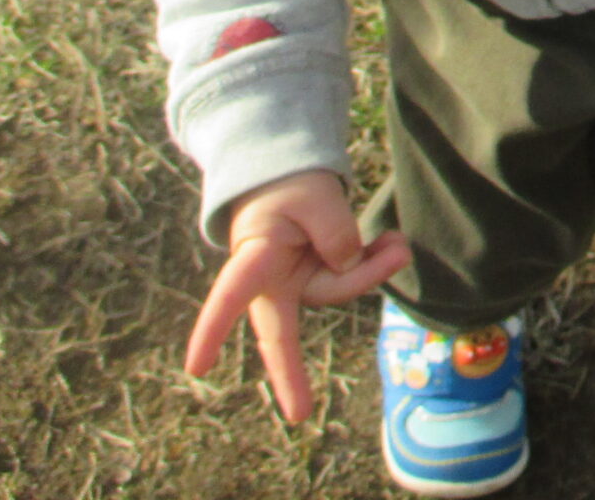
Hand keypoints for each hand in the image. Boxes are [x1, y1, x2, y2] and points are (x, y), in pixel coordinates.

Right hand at [185, 169, 410, 423]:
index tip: (196, 367)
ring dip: (375, 267)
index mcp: (254, 259)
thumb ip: (334, 230)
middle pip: (283, 330)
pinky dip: (378, 260)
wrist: (288, 178)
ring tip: (398, 242)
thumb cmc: (289, 187)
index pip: (231, 294)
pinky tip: (393, 243)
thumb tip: (350, 266)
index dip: (213, 329)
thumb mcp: (314, 196)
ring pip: (341, 288)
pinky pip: (355, 277)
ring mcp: (298, 284)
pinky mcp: (322, 279)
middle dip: (289, 374)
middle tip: (300, 415)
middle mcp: (273, 282)